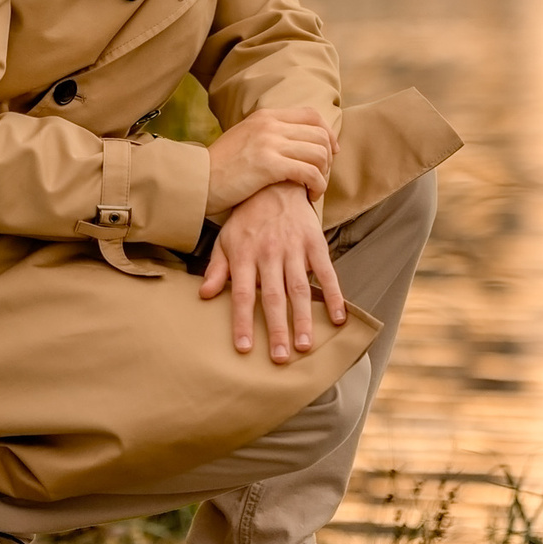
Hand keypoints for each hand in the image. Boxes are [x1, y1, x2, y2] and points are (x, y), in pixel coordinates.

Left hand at [199, 183, 346, 362]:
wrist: (276, 184)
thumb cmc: (247, 219)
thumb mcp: (226, 240)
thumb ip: (217, 269)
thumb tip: (204, 295)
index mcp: (245, 255)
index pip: (243, 295)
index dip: (243, 322)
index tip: (244, 349)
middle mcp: (269, 253)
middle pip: (273, 296)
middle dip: (277, 329)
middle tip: (279, 358)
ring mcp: (294, 248)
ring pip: (299, 288)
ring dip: (303, 319)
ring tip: (304, 346)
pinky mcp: (315, 243)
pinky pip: (327, 272)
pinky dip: (334, 295)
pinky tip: (339, 317)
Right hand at [204, 106, 334, 216]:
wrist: (196, 181)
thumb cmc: (220, 168)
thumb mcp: (244, 138)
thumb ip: (267, 135)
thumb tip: (293, 143)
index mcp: (266, 116)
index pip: (311, 116)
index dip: (328, 134)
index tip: (331, 153)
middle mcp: (270, 124)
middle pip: (320, 135)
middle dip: (327, 159)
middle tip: (321, 177)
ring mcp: (270, 143)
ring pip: (319, 153)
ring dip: (323, 174)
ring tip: (314, 189)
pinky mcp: (269, 165)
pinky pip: (310, 172)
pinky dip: (317, 185)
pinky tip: (310, 196)